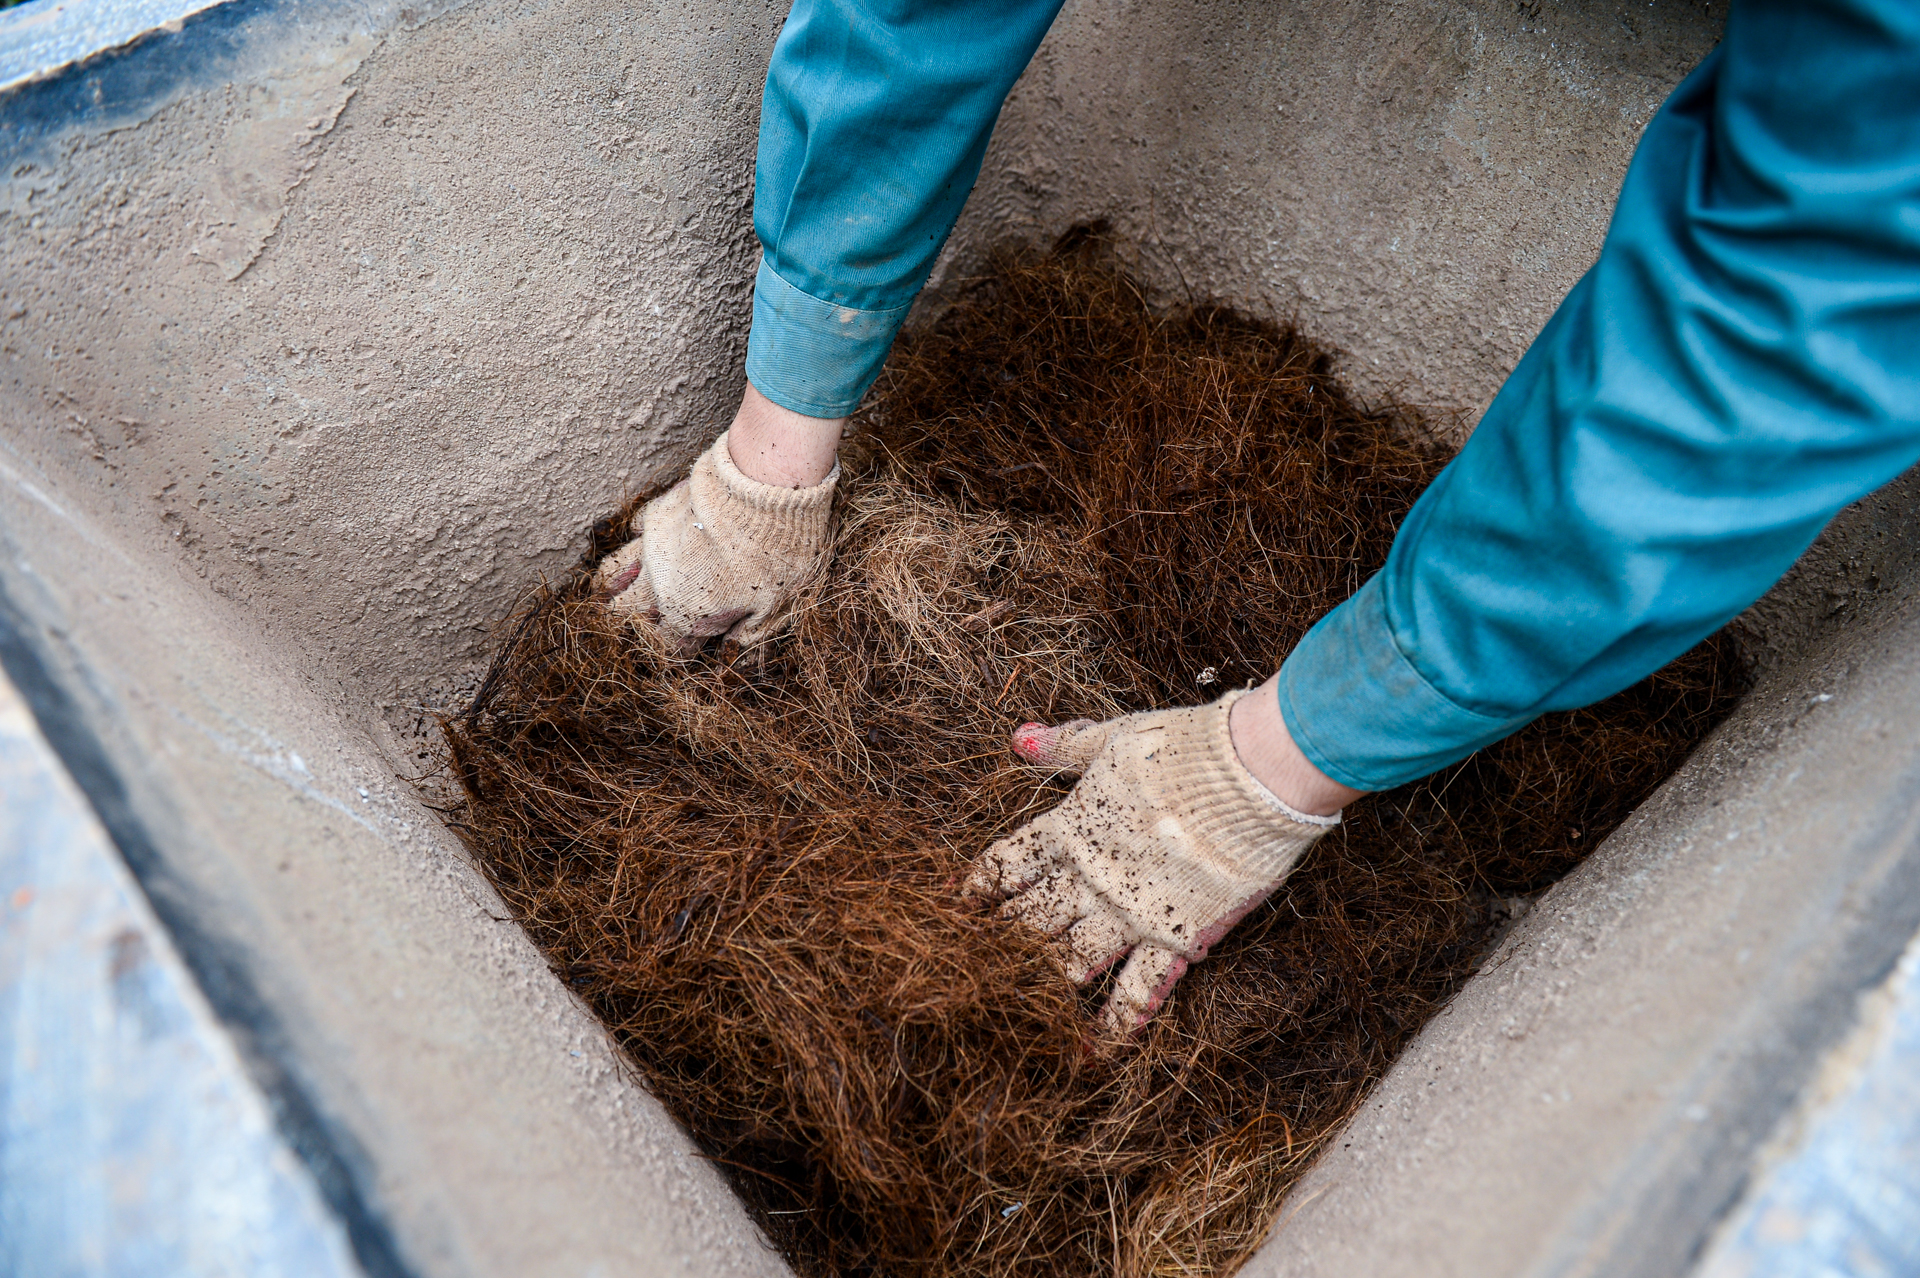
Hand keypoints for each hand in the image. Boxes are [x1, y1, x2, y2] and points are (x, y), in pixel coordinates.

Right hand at [594, 388, 844, 649]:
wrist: (763, 488)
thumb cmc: (775, 553)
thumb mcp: (774, 606)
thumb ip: (749, 634)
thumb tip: (734, 648)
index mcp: (687, 613)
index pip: (668, 644)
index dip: (680, 648)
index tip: (693, 645)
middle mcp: (659, 583)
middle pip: (626, 612)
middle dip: (630, 622)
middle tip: (637, 624)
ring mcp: (653, 546)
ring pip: (615, 573)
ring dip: (613, 586)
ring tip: (608, 593)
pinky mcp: (658, 512)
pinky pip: (635, 531)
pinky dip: (636, 540)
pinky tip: (641, 541)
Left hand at [964, 689, 1347, 1035]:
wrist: (1251, 776)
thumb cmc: (1184, 748)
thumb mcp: (1115, 738)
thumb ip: (1065, 747)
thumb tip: (1018, 738)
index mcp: (1072, 827)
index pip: (1008, 864)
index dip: (979, 886)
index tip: (956, 905)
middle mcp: (1090, 877)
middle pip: (1029, 919)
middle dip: (998, 942)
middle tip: (971, 968)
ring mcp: (1128, 913)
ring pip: (1068, 961)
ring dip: (1039, 985)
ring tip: (1014, 1008)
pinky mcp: (1173, 939)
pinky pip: (1136, 992)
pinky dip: (1112, 1026)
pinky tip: (1089, 1052)